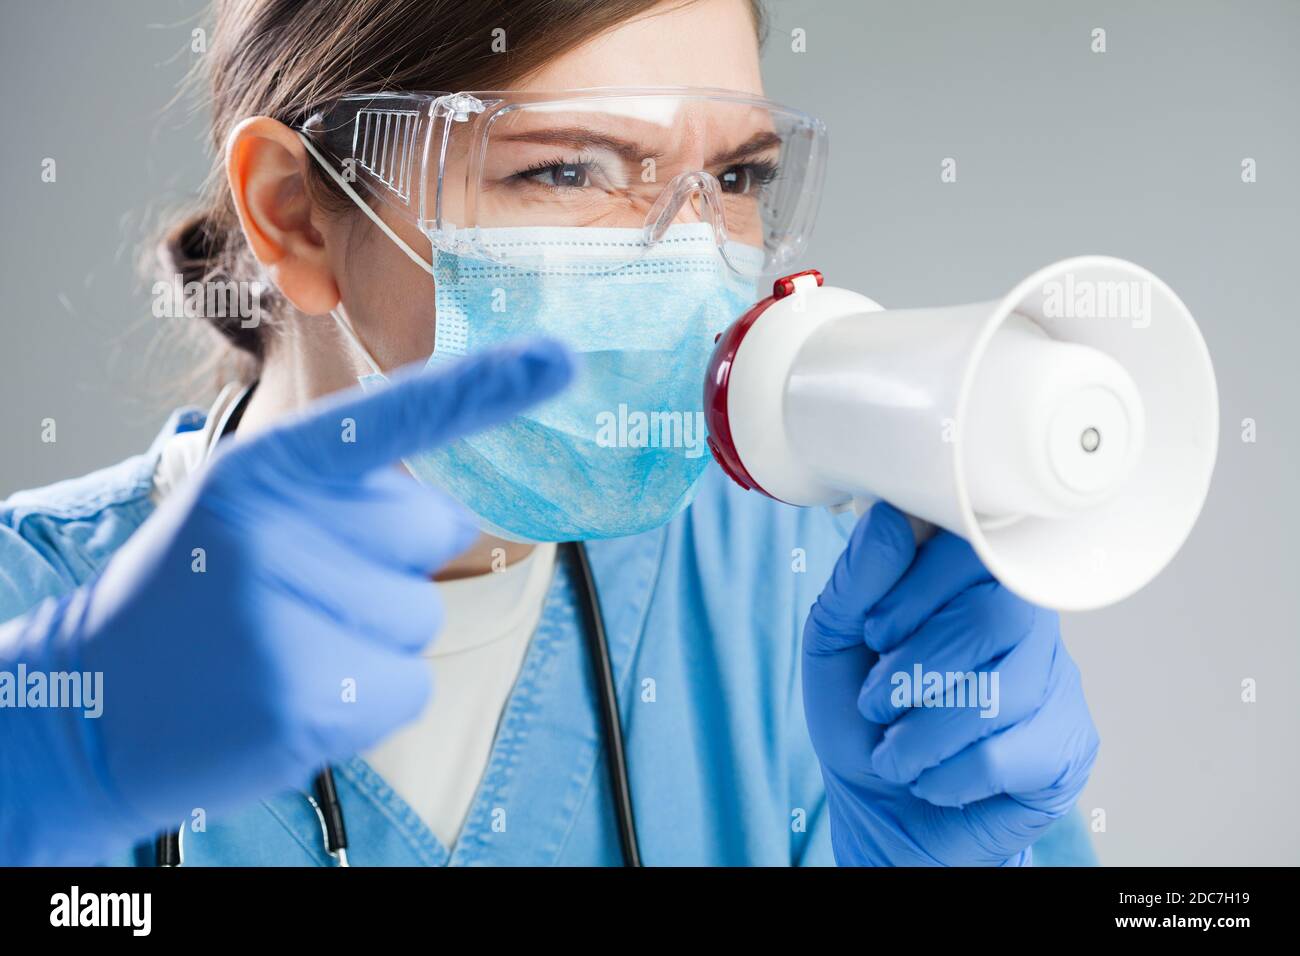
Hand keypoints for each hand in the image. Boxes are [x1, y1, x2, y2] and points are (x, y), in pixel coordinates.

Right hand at [0, 339, 572, 864]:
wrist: (94, 704)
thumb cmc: (193, 594)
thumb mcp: (245, 509)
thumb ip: (340, 494)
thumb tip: (447, 517)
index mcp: (267, 467)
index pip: (398, 414)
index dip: (487, 386)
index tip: (562, 359)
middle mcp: (279, 527)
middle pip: (437, 530)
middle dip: (391, 564)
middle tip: (300, 591)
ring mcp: (288, 614)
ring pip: (425, 616)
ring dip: (374, 640)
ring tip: (285, 648)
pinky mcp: (305, 700)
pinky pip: (409, 686)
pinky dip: (368, 701)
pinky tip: (292, 698)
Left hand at [802, 503, 1098, 865]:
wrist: (882, 811)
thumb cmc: (864, 716)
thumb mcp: (834, 643)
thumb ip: (858, 582)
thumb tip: (890, 515)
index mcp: (972, 582)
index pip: (976, 548)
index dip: (919, 586)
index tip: (875, 631)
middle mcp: (1027, 622)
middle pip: (999, 615)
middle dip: (919, 666)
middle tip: (876, 701)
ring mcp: (1054, 682)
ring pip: (1003, 690)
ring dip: (925, 732)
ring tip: (892, 754)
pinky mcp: (1067, 746)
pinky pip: (1013, 753)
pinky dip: (951, 774)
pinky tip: (932, 779)